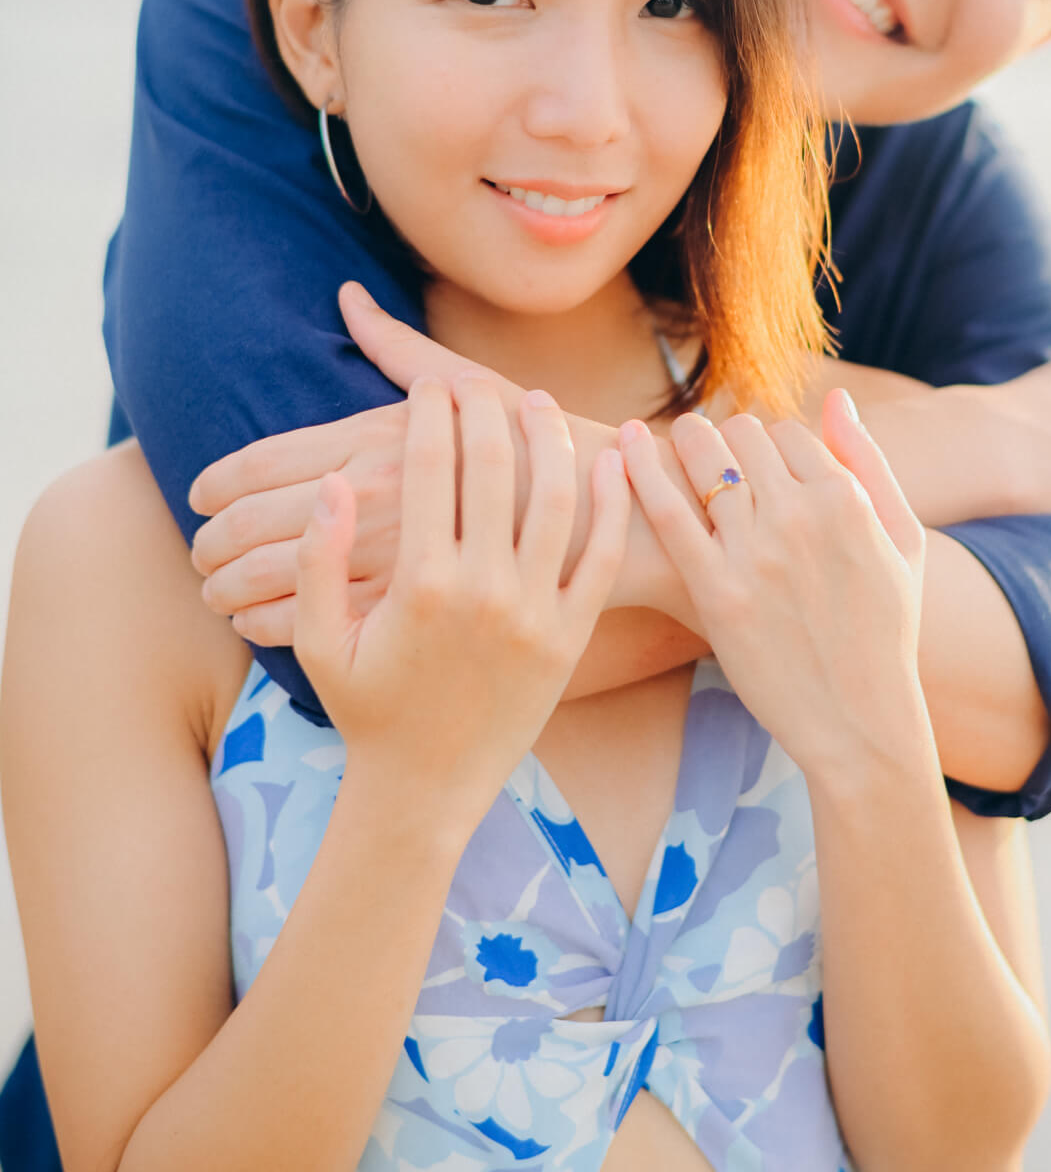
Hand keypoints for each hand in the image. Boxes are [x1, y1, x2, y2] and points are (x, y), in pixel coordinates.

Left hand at [188, 284, 504, 643]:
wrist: (598, 522)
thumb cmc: (529, 446)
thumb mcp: (468, 382)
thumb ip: (396, 345)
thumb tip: (349, 295)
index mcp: (376, 438)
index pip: (261, 460)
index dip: (216, 481)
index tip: (199, 494)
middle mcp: (374, 496)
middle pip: (251, 522)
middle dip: (210, 541)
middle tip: (198, 550)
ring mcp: (389, 558)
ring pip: (270, 579)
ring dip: (228, 587)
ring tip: (217, 591)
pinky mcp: (406, 611)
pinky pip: (313, 623)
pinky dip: (269, 626)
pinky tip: (259, 622)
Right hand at [296, 377, 628, 813]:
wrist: (425, 788)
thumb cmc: (367, 710)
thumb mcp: (321, 641)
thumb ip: (317, 560)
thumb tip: (329, 482)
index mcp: (419, 584)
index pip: (428, 468)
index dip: (430, 416)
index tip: (429, 387)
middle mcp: (482, 591)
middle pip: (492, 469)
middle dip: (484, 411)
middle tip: (479, 383)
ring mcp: (534, 613)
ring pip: (555, 500)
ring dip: (550, 440)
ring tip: (540, 402)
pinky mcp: (571, 636)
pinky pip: (599, 557)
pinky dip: (612, 505)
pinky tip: (612, 463)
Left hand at [619, 390, 926, 789]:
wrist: (861, 721)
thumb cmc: (887, 632)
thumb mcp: (903, 540)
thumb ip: (869, 462)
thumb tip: (837, 397)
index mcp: (847, 499)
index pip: (788, 431)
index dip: (769, 444)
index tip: (757, 464)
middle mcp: (801, 516)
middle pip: (743, 435)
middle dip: (727, 438)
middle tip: (710, 452)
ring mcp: (755, 554)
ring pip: (704, 459)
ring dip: (685, 443)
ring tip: (673, 444)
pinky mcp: (716, 592)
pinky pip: (668, 512)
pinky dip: (641, 472)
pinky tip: (623, 448)